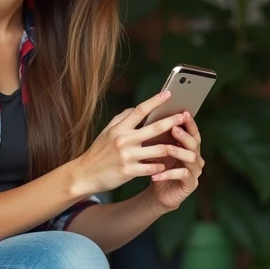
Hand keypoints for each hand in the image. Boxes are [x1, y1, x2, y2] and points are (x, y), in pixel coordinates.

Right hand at [70, 90, 188, 196]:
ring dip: (172, 147)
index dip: (155, 101)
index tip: (168, 94)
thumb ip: (122, 119)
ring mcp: (127, 156)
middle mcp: (123, 140)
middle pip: (154, 128)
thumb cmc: (98, 152)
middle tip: (184, 116)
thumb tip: (137, 108)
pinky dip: (161, 165)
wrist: (85, 174)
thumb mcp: (107, 132)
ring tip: (182, 145)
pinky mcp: (129, 171)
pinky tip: (166, 164)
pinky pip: (152, 167)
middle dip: (172, 121)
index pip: (139, 110)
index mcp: (119, 128)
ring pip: (158, 149)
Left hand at [145, 112, 203, 212]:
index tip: (183, 112)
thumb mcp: (155, 150)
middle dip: (184, 135)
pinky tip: (155, 174)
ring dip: (178, 152)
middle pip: (194, 143)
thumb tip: (148, 115)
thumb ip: (157, 135)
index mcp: (189, 146)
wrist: (157, 194)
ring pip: (191, 158)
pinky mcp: (191, 184)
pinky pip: (183, 175)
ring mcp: (195, 171)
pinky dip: (169, 174)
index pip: (193, 131)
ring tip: (167, 149)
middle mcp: (196, 157)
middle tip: (174, 128)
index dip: (190, 123)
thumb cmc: (157, 167)